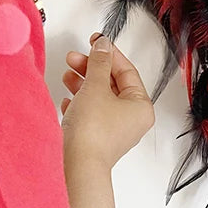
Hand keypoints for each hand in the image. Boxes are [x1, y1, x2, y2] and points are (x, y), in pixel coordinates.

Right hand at [61, 33, 154, 171]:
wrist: (75, 167)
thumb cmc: (92, 131)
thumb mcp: (96, 86)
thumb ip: (99, 61)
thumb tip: (103, 44)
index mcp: (141, 106)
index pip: (127, 71)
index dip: (109, 53)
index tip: (95, 41)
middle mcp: (131, 120)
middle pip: (112, 84)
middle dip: (92, 68)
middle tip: (75, 57)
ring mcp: (114, 131)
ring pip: (99, 98)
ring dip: (83, 83)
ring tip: (67, 73)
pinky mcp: (96, 140)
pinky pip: (89, 114)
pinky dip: (78, 103)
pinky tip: (66, 100)